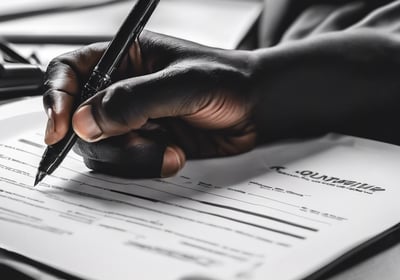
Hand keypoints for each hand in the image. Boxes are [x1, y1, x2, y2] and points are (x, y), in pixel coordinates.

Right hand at [43, 31, 256, 177]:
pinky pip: (127, 164)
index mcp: (124, 59)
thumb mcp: (182, 83)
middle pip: (80, 120)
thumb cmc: (227, 80)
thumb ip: (134, 101)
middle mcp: (123, 90)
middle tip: (137, 139)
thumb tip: (85, 122)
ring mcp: (133, 121)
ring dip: (132, 156)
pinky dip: (147, 166)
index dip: (56, 98)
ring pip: (102, 148)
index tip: (59, 129)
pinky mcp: (147, 144)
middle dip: (105, 139)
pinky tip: (175, 156)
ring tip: (170, 150)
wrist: (257, 109)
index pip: (70, 73)